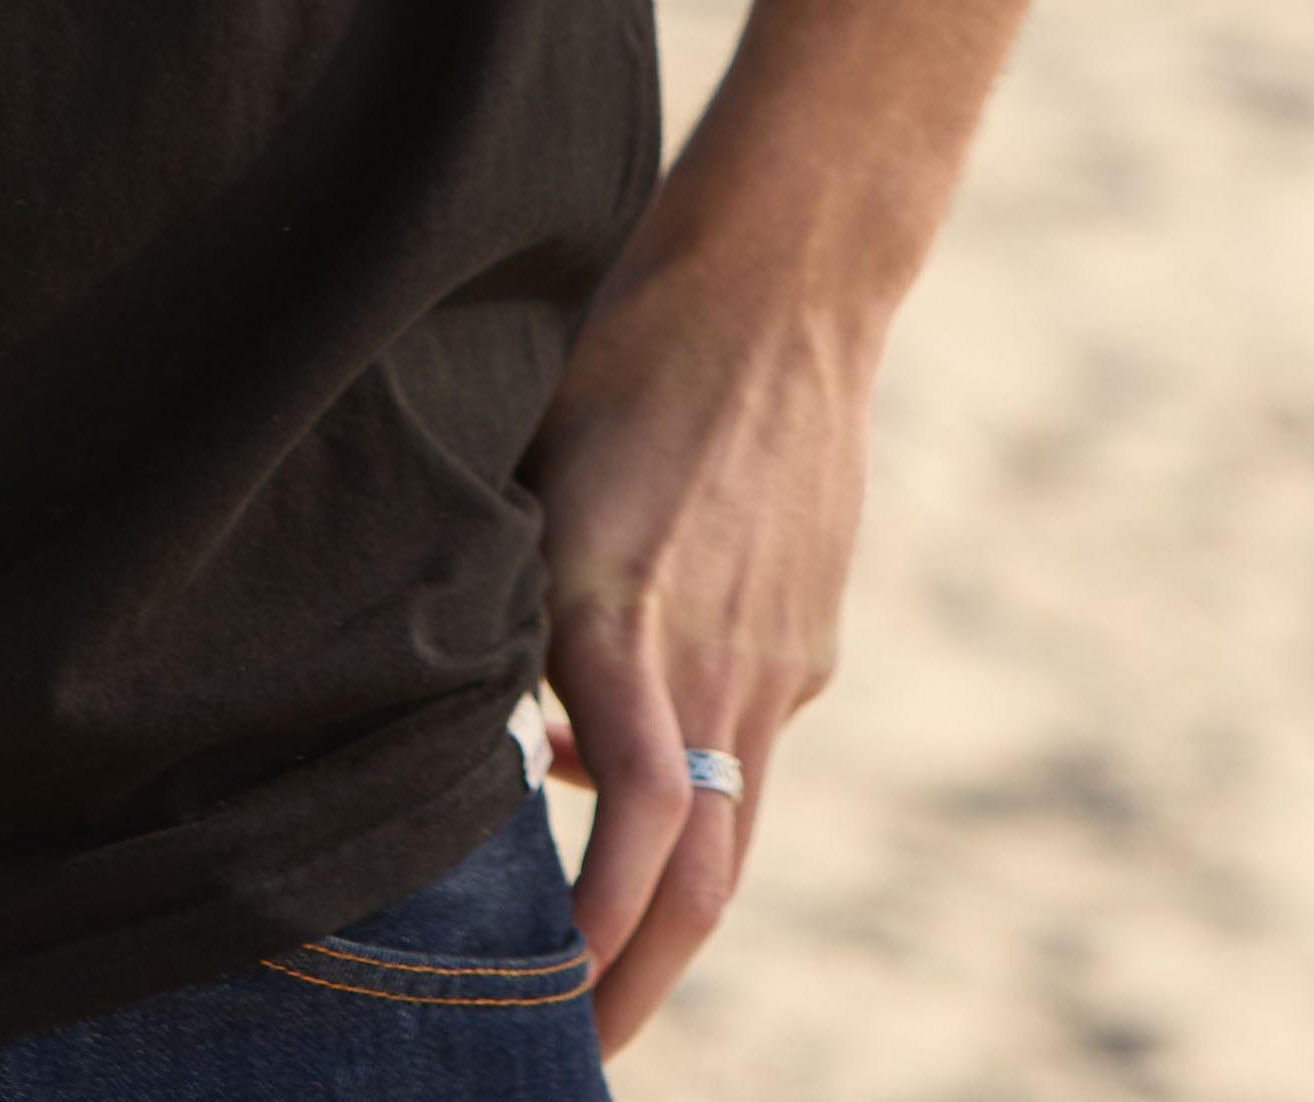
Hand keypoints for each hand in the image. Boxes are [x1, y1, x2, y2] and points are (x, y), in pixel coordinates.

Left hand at [527, 242, 874, 1049]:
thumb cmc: (616, 353)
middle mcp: (713, 657)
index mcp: (624, 610)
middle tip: (575, 1055)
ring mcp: (775, 657)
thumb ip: (506, 596)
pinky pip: (745, 749)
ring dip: (667, 916)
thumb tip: (523, 734)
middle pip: (700, 870)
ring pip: (733, 830)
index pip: (640, 813)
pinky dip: (691, 800)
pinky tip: (616, 780)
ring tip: (598, 978)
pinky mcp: (807, 640)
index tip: (558, 997)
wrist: (777, 288)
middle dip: (635, 980)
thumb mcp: (525, 463)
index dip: (600, 921)